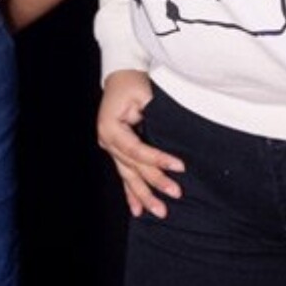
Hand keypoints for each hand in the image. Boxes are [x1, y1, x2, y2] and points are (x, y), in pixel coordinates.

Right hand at [96, 70, 184, 218]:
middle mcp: (107, 140)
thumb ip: (153, 117)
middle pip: (133, 167)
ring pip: (128, 176)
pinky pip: (124, 175)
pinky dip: (131, 193)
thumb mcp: (143, 95)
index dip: (158, 160)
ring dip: (143, 195)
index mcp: (111, 128)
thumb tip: (169, 137)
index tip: (179, 166)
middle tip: (175, 193)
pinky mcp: (116, 150)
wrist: (120, 75)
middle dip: (155, 182)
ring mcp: (109, 147)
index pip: (136, 150)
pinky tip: (137, 209)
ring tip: (159, 211)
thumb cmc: (132, 83)